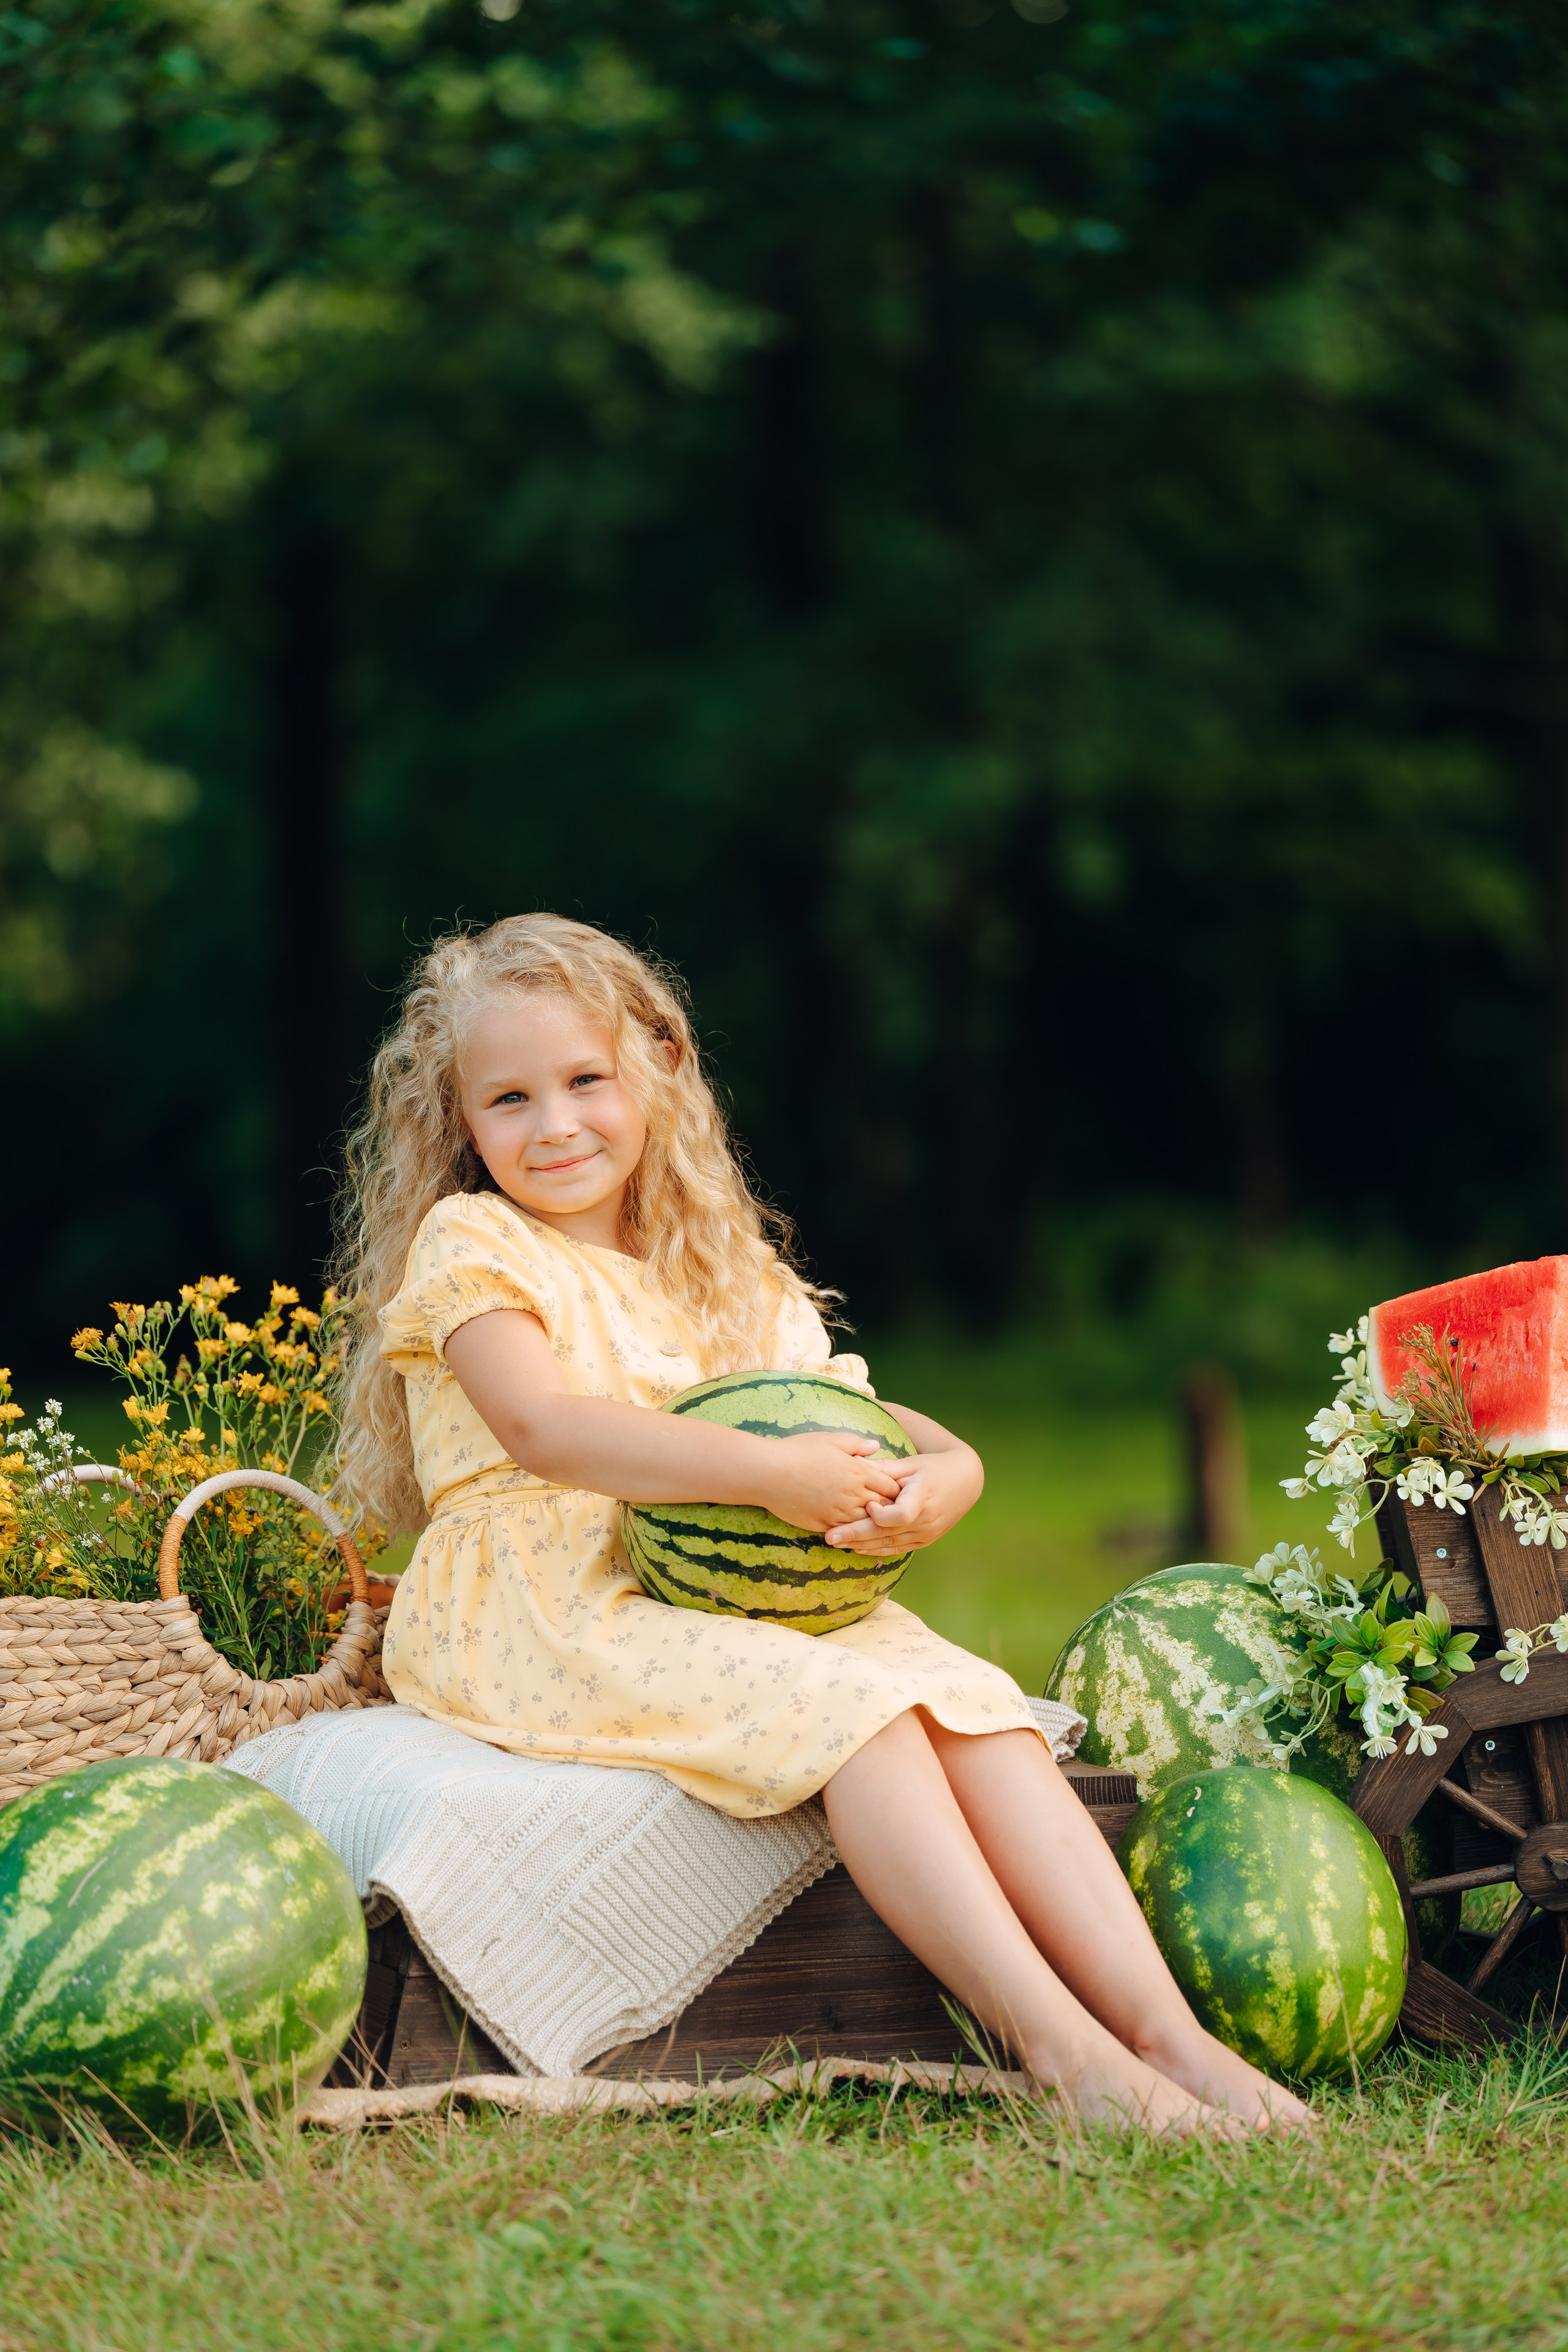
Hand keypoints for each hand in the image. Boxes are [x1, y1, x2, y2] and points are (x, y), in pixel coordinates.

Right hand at [756, 1432, 904, 1532]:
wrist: (769, 1472)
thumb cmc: (798, 1451)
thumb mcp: (830, 1440)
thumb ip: (856, 1444)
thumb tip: (876, 1446)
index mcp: (858, 1472)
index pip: (890, 1486)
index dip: (895, 1488)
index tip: (895, 1489)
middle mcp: (853, 1495)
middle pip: (884, 1508)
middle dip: (889, 1508)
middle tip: (893, 1509)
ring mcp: (839, 1513)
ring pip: (868, 1524)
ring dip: (873, 1522)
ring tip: (875, 1521)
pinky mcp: (825, 1525)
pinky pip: (847, 1533)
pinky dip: (853, 1532)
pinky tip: (853, 1530)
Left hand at [824, 1446, 982, 1555]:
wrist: (965, 1481)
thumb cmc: (934, 1467)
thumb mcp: (911, 1463)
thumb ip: (883, 1468)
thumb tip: (853, 1462)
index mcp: (923, 1498)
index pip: (900, 1515)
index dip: (881, 1514)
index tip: (867, 1505)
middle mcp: (926, 1520)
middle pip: (888, 1533)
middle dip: (856, 1535)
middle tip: (829, 1538)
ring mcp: (927, 1533)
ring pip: (890, 1544)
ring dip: (862, 1545)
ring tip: (836, 1543)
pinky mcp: (926, 1540)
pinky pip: (898, 1549)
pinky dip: (878, 1549)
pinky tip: (858, 1548)